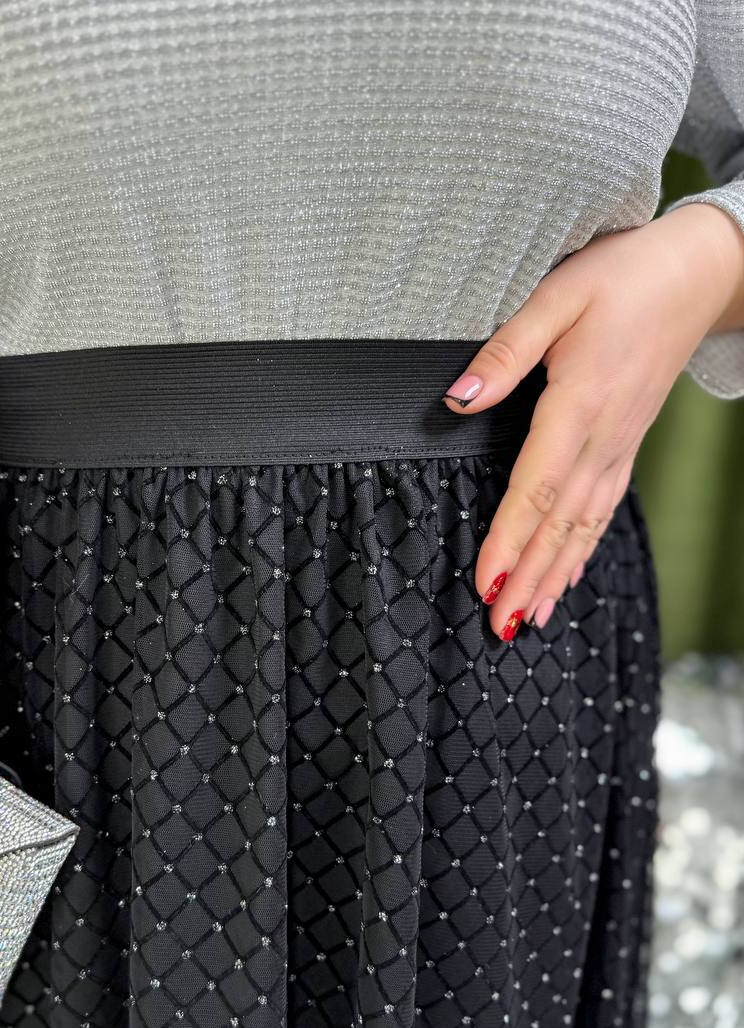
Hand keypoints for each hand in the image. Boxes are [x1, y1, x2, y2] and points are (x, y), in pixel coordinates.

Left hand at [441, 202, 743, 638]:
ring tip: (528, 620)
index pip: (537, 488)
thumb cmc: (621, 278)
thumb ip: (505, 352)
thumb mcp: (556, 296)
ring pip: (583, 526)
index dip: (510, 539)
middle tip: (500, 626)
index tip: (487, 582)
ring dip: (554, 576)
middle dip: (528, 578)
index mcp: (579, 404)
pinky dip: (584, 550)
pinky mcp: (626, 444)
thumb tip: (458, 399)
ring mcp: (619, 445)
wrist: (695, 274)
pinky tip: (568, 577)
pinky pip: (604, 509)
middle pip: (559, 523)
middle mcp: (602, 437)